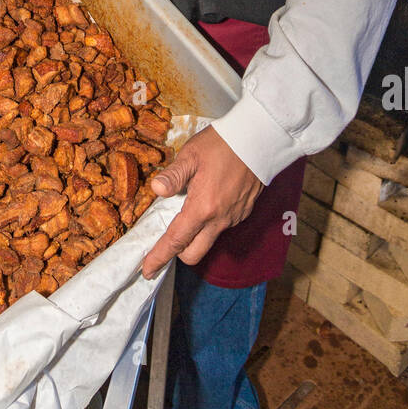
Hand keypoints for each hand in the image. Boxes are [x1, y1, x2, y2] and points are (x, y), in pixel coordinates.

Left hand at [141, 125, 261, 278]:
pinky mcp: (244, 212)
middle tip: (166, 239)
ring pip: (209, 240)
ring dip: (195, 235)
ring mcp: (234, 217)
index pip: (176, 241)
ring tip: (188, 210)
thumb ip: (173, 176)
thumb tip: (156, 189)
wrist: (260, 138)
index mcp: (203, 208)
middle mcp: (219, 220)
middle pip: (194, 254)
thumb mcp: (191, 155)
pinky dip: (211, 222)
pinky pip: (222, 226)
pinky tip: (209, 200)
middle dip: (178, 252)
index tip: (147, 270)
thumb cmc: (222, 144)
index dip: (159, 257)